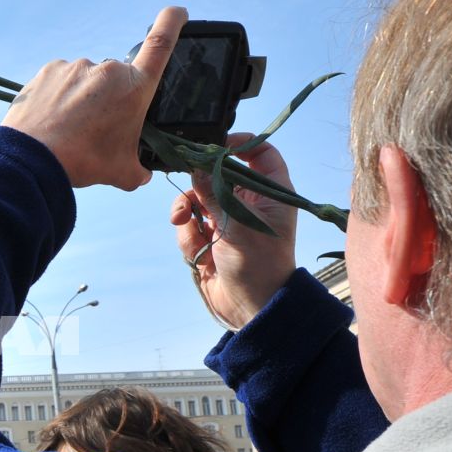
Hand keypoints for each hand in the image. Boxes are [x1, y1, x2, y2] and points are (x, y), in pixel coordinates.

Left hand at [3, 6, 186, 189]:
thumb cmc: (84, 161)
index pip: (161, 43)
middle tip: (95, 130)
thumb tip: (140, 174)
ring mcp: (76, 67)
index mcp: (134, 87)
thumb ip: (138, 169)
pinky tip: (52, 120)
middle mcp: (108, 70)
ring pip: (86, 82)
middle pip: (116, 81)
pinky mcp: (49, 70)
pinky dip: (59, 98)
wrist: (34, 158)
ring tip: (69, 129)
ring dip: (82, 100)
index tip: (178, 12)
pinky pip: (61, 82)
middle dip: (109, 100)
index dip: (172, 23)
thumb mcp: (122, 171)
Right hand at [171, 136, 299, 329]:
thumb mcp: (236, 224)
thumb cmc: (258, 265)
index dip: (240, 144)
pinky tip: (198, 251)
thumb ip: (213, 193)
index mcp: (269, 193)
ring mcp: (227, 220)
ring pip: (197, 199)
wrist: (251, 308)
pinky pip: (190, 225)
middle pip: (218, 173)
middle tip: (186, 180)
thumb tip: (195, 165)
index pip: (260, 153)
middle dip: (199, 182)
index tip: (215, 145)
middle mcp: (248, 202)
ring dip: (186, 210)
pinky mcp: (209, 239)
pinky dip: (188, 235)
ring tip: (183, 222)